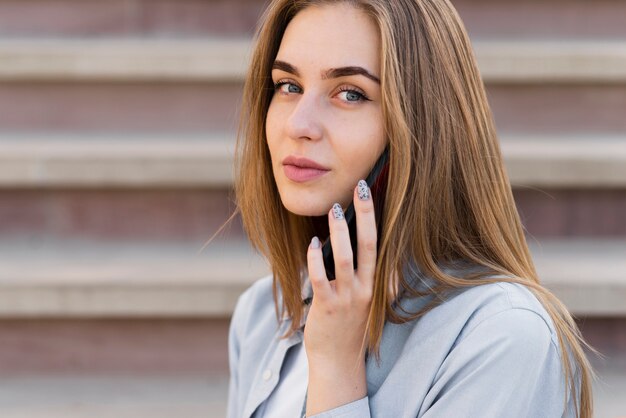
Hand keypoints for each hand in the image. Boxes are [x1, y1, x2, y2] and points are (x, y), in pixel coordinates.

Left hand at [304, 179, 375, 413]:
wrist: (337, 361)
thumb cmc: (347, 325)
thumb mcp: (362, 299)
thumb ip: (362, 274)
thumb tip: (350, 242)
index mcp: (374, 283)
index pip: (379, 244)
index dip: (376, 218)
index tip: (371, 193)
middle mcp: (365, 288)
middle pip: (369, 245)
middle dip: (366, 215)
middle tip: (361, 187)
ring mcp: (347, 298)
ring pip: (345, 259)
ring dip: (340, 233)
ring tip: (335, 210)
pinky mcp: (327, 307)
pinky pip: (322, 279)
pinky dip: (316, 260)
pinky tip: (312, 244)